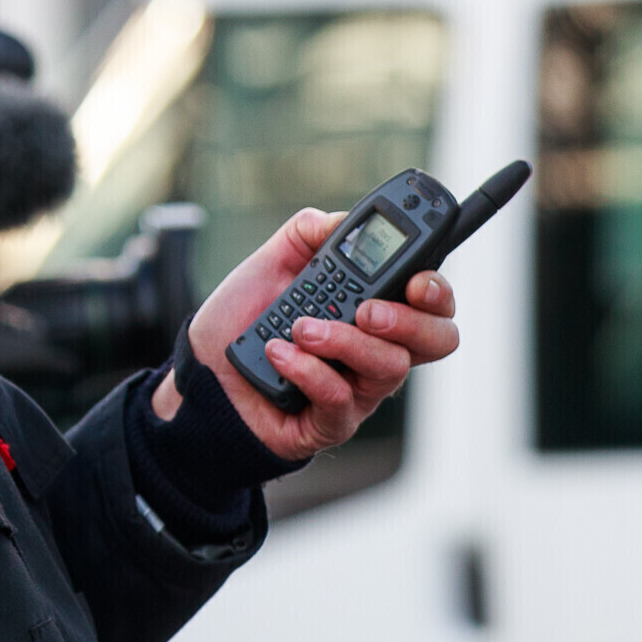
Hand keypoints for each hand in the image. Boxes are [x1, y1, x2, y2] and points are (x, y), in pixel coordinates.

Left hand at [150, 208, 461, 461]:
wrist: (203, 371)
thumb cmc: (243, 319)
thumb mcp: (271, 262)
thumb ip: (309, 233)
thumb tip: (341, 221)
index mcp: (373, 306)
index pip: (431, 300)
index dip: (437, 289)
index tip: (416, 279)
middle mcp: (376, 348)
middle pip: (438, 340)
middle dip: (409, 320)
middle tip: (366, 309)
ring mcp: (358, 388)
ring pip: (390, 368)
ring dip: (344, 340)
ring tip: (300, 327)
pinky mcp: (331, 420)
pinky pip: (339, 398)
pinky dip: (307, 369)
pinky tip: (278, 352)